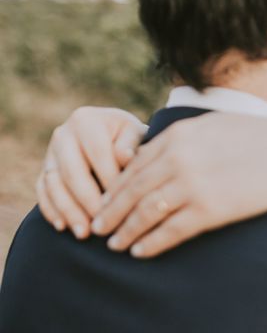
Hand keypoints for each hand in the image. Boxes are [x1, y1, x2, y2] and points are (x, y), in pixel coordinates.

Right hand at [36, 107, 146, 238]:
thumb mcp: (136, 134)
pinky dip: (51, 209)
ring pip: (54, 183)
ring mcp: (50, 152)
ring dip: (68, 210)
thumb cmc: (130, 138)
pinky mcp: (45, 168)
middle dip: (86, 201)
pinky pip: (42, 190)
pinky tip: (63, 227)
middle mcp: (63, 133)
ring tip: (83, 233)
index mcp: (87, 120)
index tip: (121, 203)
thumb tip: (125, 157)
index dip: (108, 179)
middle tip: (101, 224)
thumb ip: (131, 144)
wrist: (113, 136)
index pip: (97, 153)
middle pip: (71, 171)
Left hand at [91, 113, 266, 257]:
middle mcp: (178, 159)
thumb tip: (155, 153)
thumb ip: (180, 137)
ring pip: (145, 213)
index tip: (105, 201)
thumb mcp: (211, 125)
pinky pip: (170, 230)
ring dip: (126, 231)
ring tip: (115, 244)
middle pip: (132, 191)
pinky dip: (151, 243)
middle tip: (97, 227)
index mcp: (177, 135)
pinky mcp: (209, 210)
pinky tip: (141, 251)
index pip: (134, 166)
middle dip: (111, 212)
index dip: (115, 187)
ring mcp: (192, 185)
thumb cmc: (256, 136)